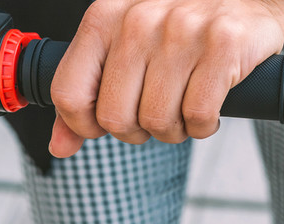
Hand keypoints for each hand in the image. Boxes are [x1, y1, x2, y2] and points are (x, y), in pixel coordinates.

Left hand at [48, 0, 283, 156]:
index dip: (85, 126)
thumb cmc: (181, 28)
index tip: (107, 124)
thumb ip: (87, 92)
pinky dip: (204, 126)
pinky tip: (209, 108)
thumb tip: (60, 147)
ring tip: (185, 107)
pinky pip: (199, 116)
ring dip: (175, 130)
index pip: (69, 94)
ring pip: (159, 122)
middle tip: (157, 114)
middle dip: (138, 131)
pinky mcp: (223, 44)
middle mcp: (139, 20)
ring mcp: (182, 30)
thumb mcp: (125, 47)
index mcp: (104, 17)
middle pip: (116, 119)